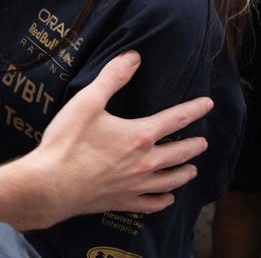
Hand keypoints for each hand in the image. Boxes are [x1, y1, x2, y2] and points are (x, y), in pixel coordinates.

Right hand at [0, 51, 210, 229]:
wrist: (51, 185)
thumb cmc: (68, 142)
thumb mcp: (87, 101)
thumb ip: (112, 77)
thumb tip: (134, 57)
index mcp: (139, 135)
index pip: (175, 119)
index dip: (194, 110)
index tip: (208, 104)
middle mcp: (145, 162)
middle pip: (179, 153)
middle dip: (194, 146)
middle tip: (204, 142)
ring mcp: (135, 185)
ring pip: (170, 180)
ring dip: (184, 172)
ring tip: (192, 168)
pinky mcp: (123, 202)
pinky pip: (152, 204)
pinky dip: (164, 200)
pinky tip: (168, 197)